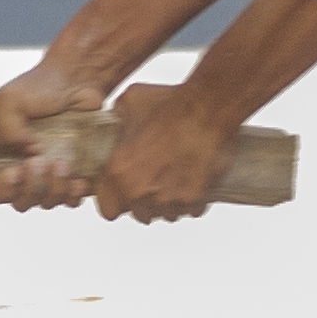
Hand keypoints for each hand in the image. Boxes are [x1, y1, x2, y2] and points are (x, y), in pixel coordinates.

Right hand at [0, 57, 107, 212]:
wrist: (76, 81)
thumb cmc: (39, 87)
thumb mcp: (9, 98)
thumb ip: (5, 126)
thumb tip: (24, 151)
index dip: (1, 190)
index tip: (12, 171)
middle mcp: (23, 172)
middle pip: (21, 202)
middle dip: (30, 188)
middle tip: (38, 161)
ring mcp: (48, 177)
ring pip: (47, 202)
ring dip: (53, 188)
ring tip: (61, 161)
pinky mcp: (73, 176)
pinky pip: (72, 200)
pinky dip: (74, 194)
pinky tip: (78, 178)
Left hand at [80, 76, 248, 223]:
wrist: (208, 109)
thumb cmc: (170, 105)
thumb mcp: (129, 103)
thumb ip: (116, 120)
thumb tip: (113, 121)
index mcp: (119, 173)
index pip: (108, 210)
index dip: (115, 200)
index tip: (122, 192)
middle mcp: (142, 192)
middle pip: (139, 214)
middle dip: (143, 200)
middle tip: (153, 178)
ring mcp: (170, 200)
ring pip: (166, 214)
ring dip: (168, 201)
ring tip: (174, 176)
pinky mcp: (196, 200)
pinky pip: (190, 210)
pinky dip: (191, 199)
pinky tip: (192, 178)